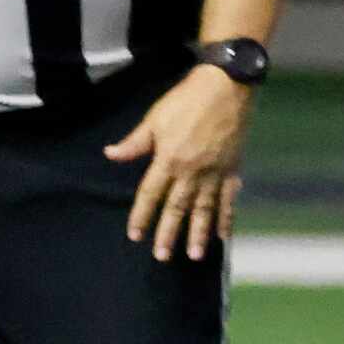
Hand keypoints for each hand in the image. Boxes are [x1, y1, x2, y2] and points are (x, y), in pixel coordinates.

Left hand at [104, 65, 256, 261]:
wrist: (226, 87)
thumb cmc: (186, 100)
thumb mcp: (154, 119)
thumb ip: (134, 143)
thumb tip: (110, 154)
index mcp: (169, 159)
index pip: (151, 194)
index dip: (142, 215)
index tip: (135, 235)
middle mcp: (192, 170)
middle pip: (177, 208)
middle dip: (168, 233)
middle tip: (161, 256)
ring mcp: (215, 171)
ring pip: (205, 209)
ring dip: (198, 234)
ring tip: (193, 255)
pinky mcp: (233, 168)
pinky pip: (229, 199)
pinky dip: (226, 218)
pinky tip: (223, 236)